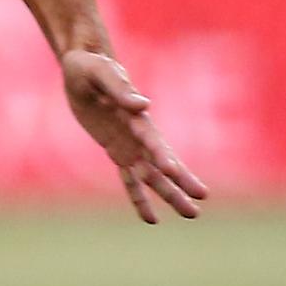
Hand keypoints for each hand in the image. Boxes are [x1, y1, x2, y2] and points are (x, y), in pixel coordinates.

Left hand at [60, 49, 206, 223]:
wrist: (83, 66)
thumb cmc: (91, 67)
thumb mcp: (99, 73)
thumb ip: (120, 88)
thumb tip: (144, 105)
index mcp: (136, 115)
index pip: (151, 139)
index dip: (161, 154)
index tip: (173, 171)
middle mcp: (138, 134)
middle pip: (162, 162)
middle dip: (180, 180)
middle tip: (201, 198)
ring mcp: (130, 145)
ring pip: (152, 177)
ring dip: (170, 195)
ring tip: (192, 214)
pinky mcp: (117, 152)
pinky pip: (129, 180)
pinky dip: (139, 199)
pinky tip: (152, 219)